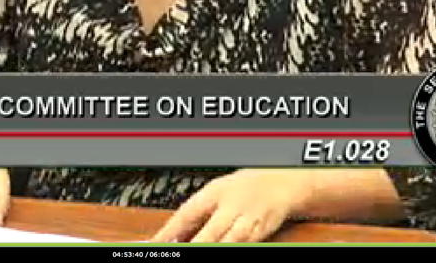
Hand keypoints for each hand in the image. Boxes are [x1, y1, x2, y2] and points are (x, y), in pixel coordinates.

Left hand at [150, 169, 316, 242]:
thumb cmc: (242, 189)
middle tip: (177, 250)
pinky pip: (242, 246)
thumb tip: (171, 236)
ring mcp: (247, 223)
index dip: (169, 231)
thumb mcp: (215, 192)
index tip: (155, 244)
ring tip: (196, 251)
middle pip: (210, 233)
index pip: (187, 214)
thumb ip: (195, 215)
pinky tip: (222, 251)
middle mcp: (232, 208)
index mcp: (215, 193)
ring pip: (229, 243)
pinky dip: (232, 248)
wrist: (279, 184)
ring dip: (213, 248)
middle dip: (195, 246)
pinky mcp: (260, 235)